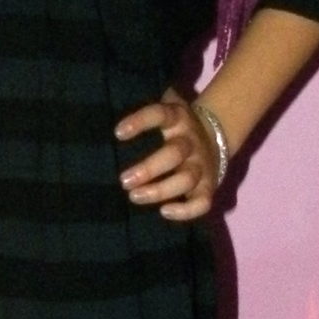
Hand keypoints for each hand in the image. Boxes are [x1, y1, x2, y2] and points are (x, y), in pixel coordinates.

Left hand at [115, 88, 219, 220]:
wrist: (215, 135)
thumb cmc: (172, 127)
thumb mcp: (164, 111)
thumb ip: (140, 107)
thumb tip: (103, 112)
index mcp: (177, 118)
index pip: (160, 114)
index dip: (140, 122)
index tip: (117, 133)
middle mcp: (191, 141)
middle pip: (174, 154)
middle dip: (148, 169)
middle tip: (123, 180)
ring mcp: (202, 164)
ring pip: (186, 179)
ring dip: (160, 190)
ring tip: (134, 196)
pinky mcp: (209, 185)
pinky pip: (203, 202)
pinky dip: (185, 211)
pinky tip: (164, 212)